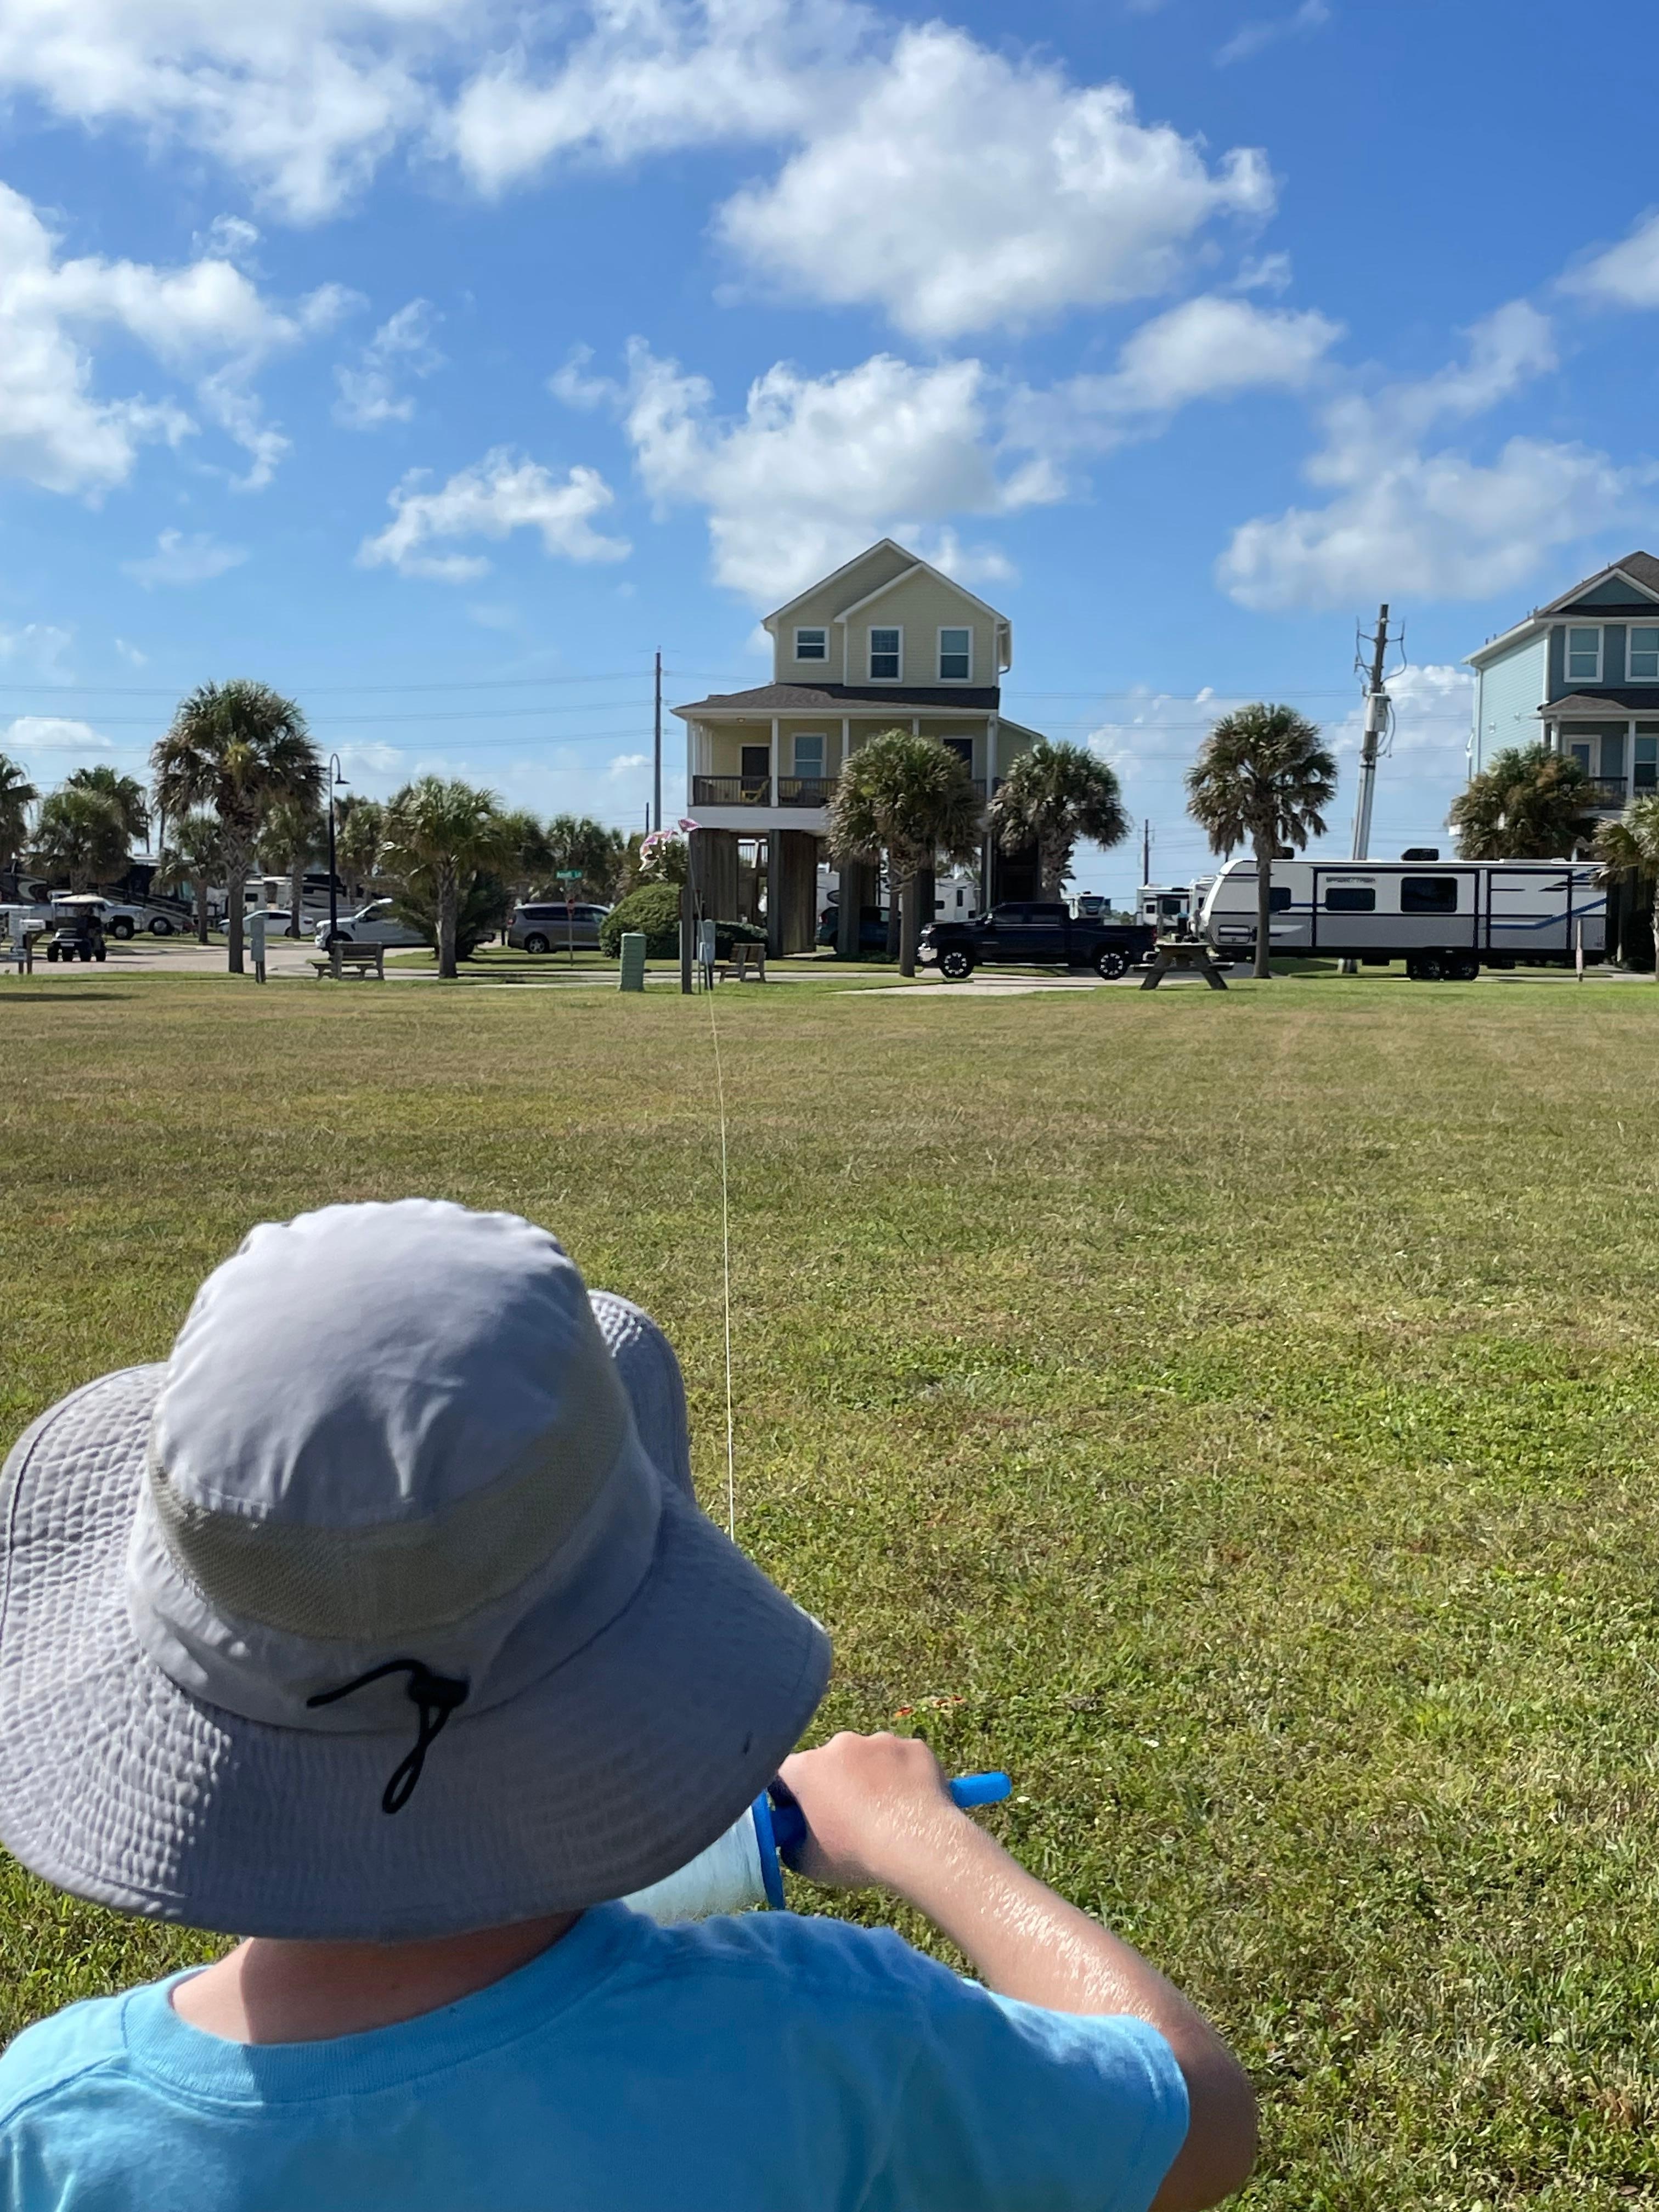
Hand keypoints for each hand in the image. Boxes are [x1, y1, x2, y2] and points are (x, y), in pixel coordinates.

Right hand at [775, 1731, 963, 1891]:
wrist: (917, 1843)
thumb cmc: (857, 1853)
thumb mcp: (810, 1864)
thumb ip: (793, 1847)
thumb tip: (793, 1843)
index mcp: (807, 1768)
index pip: (785, 1774)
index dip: (791, 1795)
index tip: (804, 1815)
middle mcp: (840, 1744)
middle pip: (830, 1762)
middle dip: (835, 1783)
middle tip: (849, 1817)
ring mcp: (880, 1741)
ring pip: (869, 1757)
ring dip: (871, 1777)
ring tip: (885, 1813)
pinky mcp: (913, 1746)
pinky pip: (902, 1759)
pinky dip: (903, 1776)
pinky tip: (910, 1805)